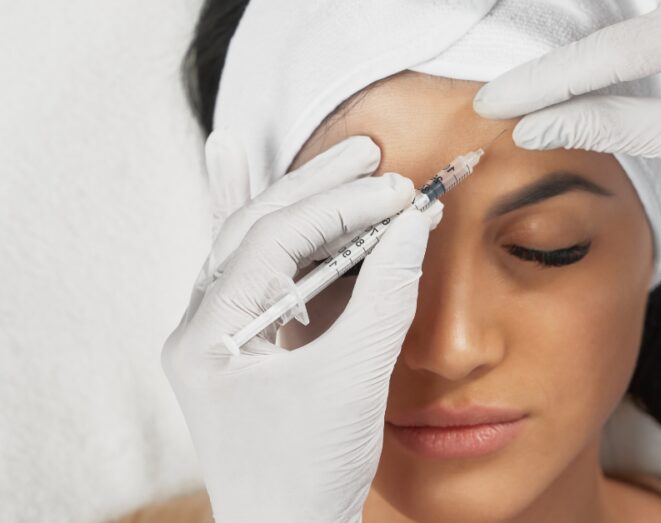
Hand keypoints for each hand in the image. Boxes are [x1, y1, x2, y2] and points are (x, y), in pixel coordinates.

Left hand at [162, 132, 441, 522]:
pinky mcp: (244, 344)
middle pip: (254, 230)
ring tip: (339, 160)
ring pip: (251, 244)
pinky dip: (259, 221)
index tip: (397, 192)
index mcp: (207, 339)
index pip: (273, 244)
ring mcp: (218, 335)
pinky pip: (251, 270)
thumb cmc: (309, 473)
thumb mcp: (353, 380)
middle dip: (316, 189)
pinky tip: (230, 160)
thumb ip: (383, 296)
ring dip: (297, 200)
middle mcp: (200, 328)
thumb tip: (413, 224)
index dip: (339, 208)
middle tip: (371, 155)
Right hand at [473, 0, 660, 276]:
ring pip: (635, 37)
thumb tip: (542, 126)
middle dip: (557, 70)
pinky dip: (621, 69)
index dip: (548, 82)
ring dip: (586, 69)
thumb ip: (613, 123)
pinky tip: (588, 85)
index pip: (613, 48)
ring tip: (532, 97)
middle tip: (501, 99)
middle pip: (617, 34)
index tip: (498, 103)